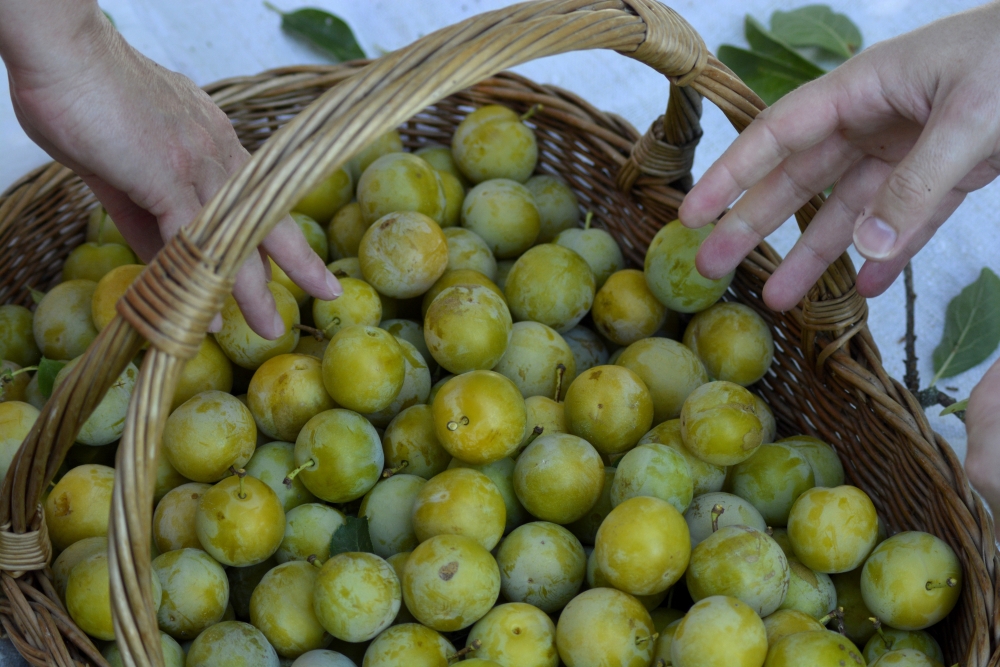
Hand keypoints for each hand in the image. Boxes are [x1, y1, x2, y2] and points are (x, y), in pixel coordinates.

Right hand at [1, 1, 340, 338]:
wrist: (63, 52)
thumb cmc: (85, 99)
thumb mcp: (125, 165)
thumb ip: (146, 214)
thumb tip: (164, 262)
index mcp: (214, 143)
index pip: (256, 199)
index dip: (278, 234)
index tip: (294, 262)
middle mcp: (218, 153)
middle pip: (270, 215)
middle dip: (301, 259)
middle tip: (328, 290)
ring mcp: (197, 163)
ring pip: (237, 237)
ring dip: (251, 290)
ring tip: (268, 327)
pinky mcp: (167, 174)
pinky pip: (190, 240)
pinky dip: (198, 280)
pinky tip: (205, 313)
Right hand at [678, 2, 999, 510]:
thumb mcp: (973, 114)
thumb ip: (919, 182)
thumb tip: (866, 246)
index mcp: (865, 88)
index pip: (778, 135)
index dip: (730, 175)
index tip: (691, 214)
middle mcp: (876, 119)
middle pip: (799, 179)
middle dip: (754, 223)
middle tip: (710, 267)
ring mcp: (910, 147)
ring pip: (846, 209)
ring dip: (813, 254)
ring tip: (775, 299)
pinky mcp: (948, 173)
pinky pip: (905, 221)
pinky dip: (887, 254)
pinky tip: (866, 287)